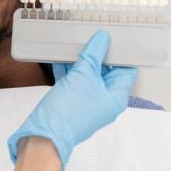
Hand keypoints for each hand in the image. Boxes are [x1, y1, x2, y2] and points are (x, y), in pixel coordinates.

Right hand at [7, 30, 136, 170]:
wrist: (45, 132)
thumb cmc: (69, 111)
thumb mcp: (83, 76)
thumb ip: (93, 55)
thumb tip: (102, 39)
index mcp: (115, 97)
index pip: (126, 70)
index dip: (120, 54)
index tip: (111, 38)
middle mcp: (103, 100)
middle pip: (105, 71)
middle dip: (96, 55)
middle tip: (89, 38)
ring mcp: (86, 101)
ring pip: (87, 75)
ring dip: (80, 61)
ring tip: (73, 45)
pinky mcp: (70, 101)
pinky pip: (72, 81)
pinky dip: (67, 69)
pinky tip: (59, 58)